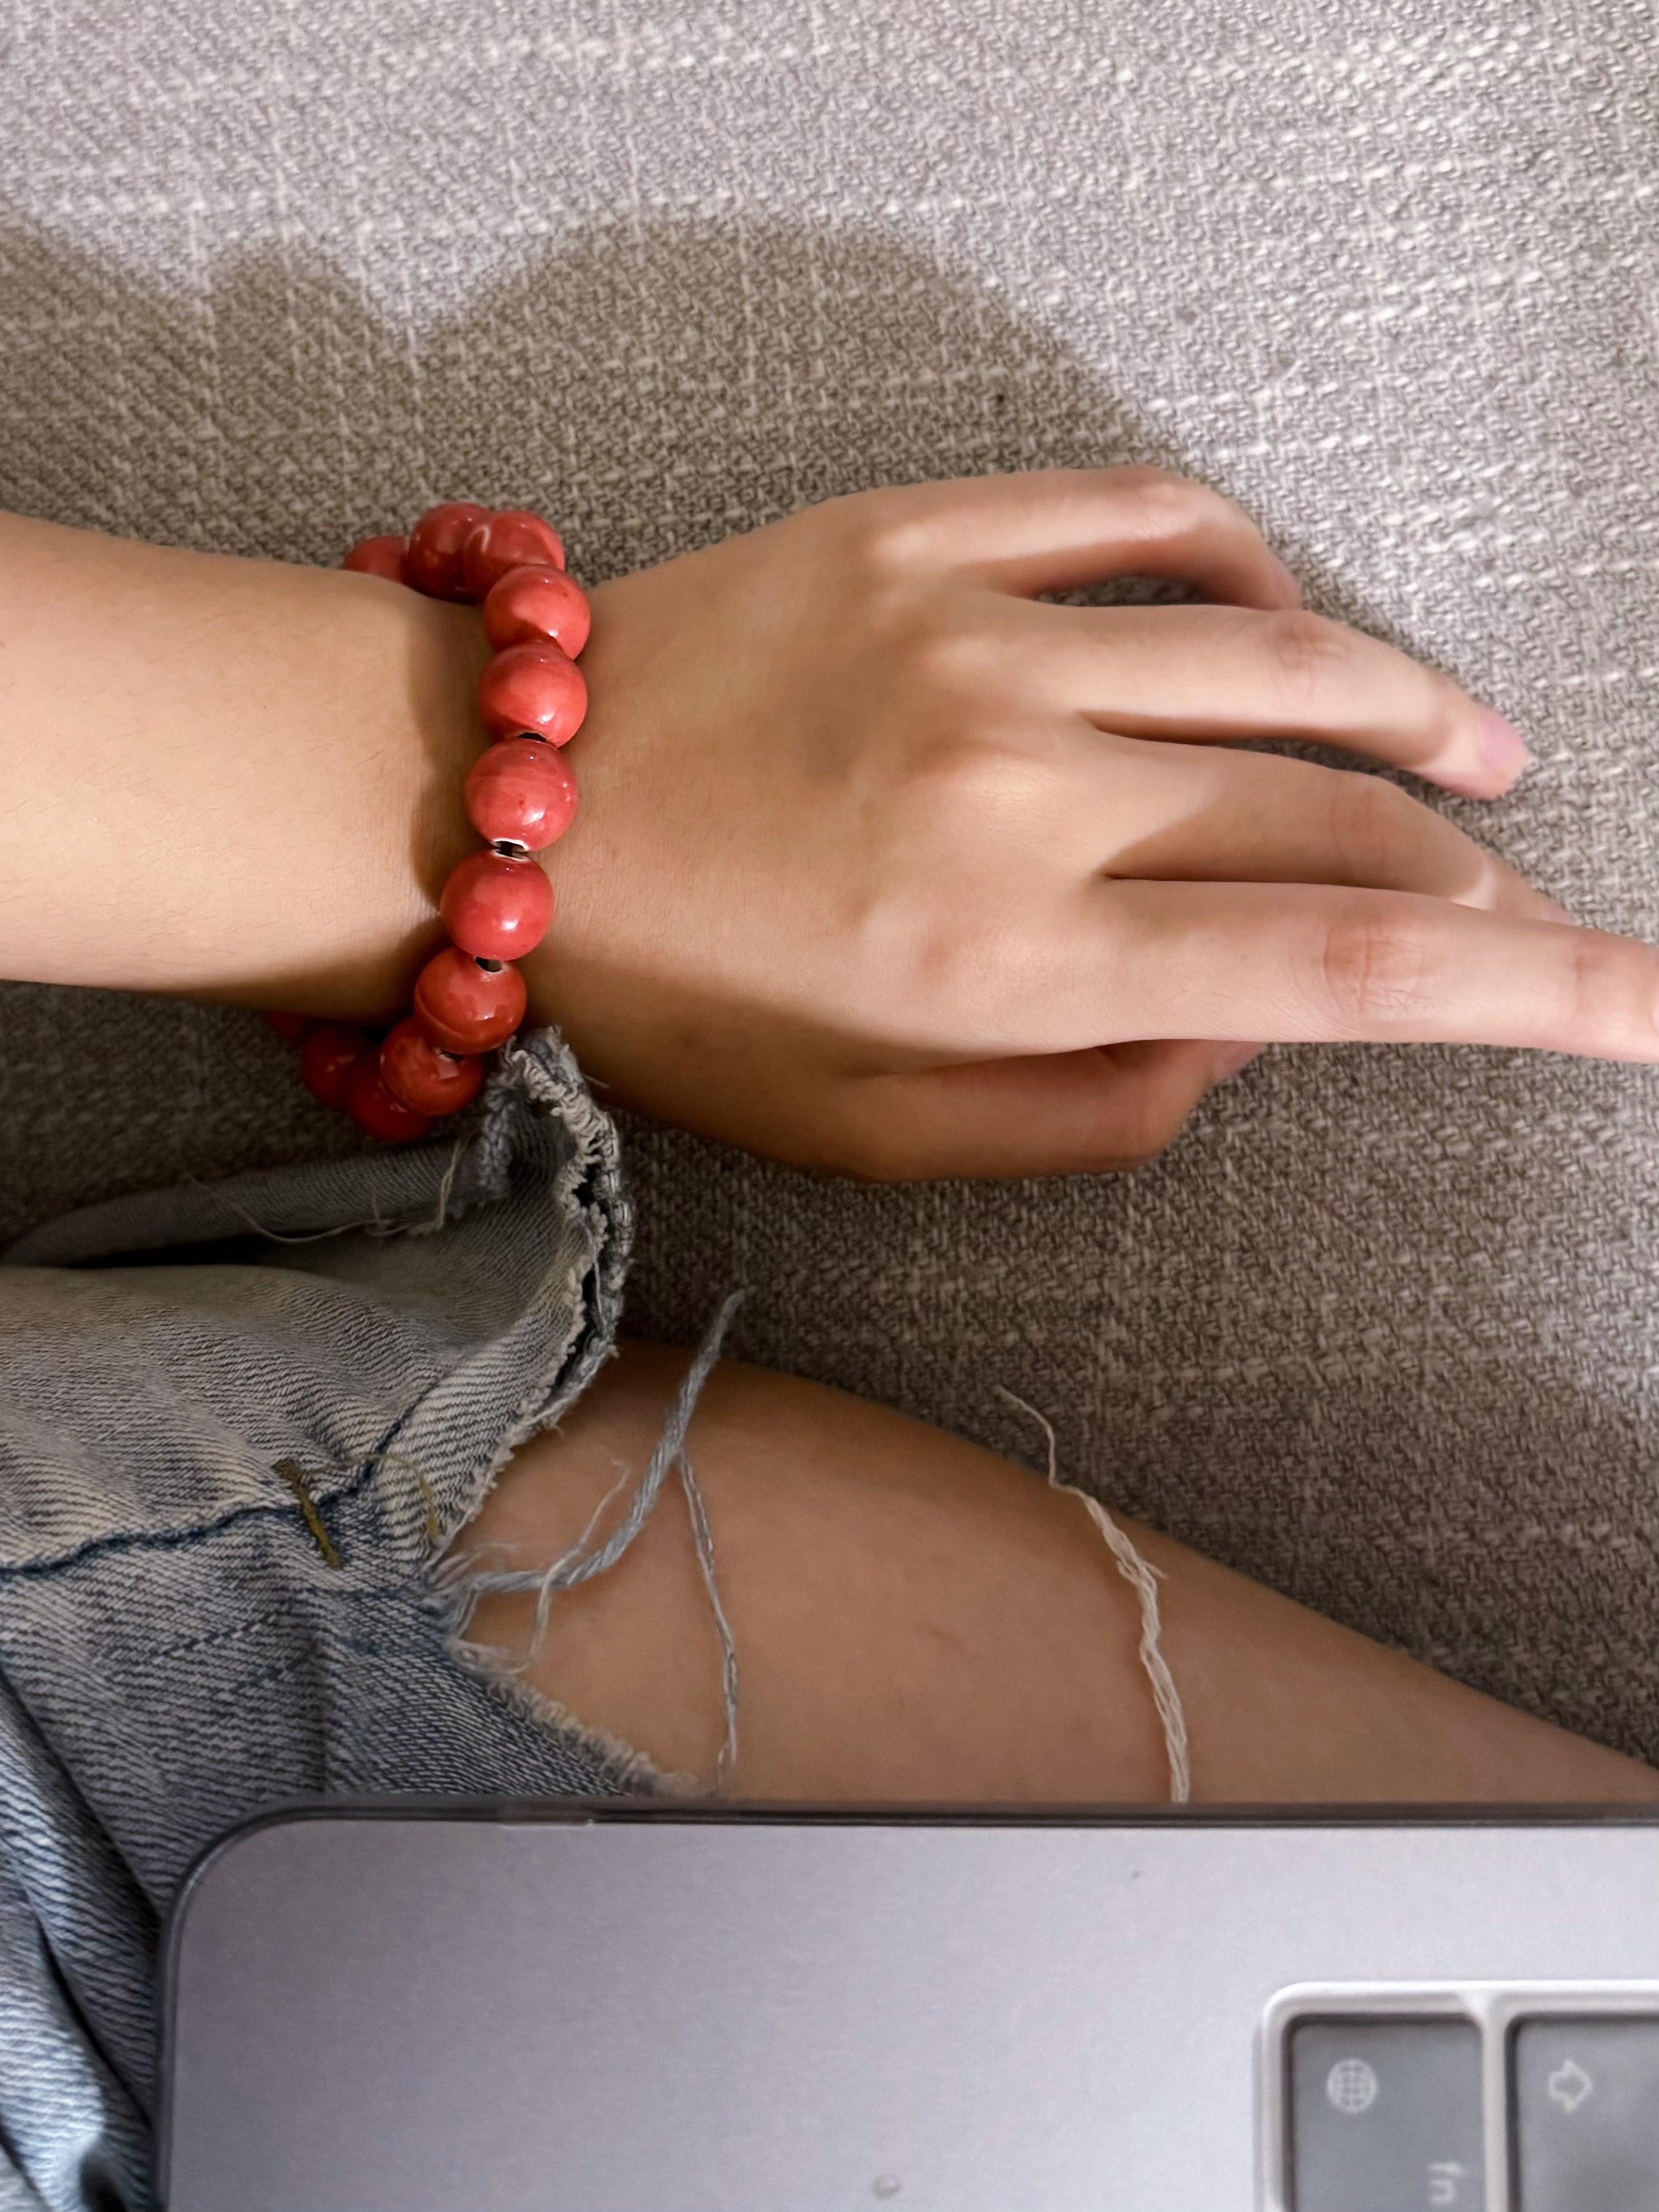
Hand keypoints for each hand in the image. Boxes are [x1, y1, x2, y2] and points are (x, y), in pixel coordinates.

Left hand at [525, 465, 1657, 1178]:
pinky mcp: (918, 535)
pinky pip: (1145, 518)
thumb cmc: (677, 1001)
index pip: (1341, 975)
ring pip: (1282, 648)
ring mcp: (974, 637)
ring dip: (1407, 713)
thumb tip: (1244, 1041)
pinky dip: (1247, 569)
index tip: (1646, 1004)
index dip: (1533, 993)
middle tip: (1502, 913)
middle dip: (1459, 879)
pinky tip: (1288, 621)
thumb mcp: (873, 1134)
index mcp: (1009, 960)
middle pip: (1335, 820)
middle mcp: (1021, 788)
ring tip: (1474, 759)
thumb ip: (1087, 1111)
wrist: (484, 817)